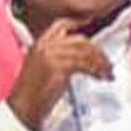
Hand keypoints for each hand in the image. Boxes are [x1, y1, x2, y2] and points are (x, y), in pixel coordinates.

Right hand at [3, 16, 112, 130]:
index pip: (61, 25)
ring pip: (85, 52)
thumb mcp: (41, 68)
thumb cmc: (32, 94)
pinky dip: (96, 71)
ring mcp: (51, 55)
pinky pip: (84, 65)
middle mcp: (45, 46)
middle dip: (97, 51)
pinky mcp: (59, 68)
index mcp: (39, 44)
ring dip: (100, 63)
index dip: (78, 23)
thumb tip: (81, 58)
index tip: (91, 22)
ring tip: (107, 73)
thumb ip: (57, 58)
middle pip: (79, 40)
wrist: (23, 107)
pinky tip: (100, 77)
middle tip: (107, 63)